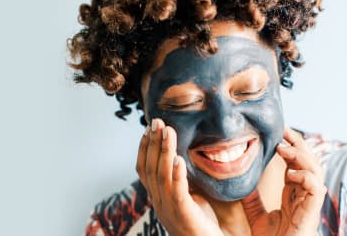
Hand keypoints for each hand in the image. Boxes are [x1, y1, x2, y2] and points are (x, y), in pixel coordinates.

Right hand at [136, 118, 223, 235]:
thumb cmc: (202, 226)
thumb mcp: (188, 198)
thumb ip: (181, 182)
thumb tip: (181, 158)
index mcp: (158, 198)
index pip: (144, 170)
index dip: (144, 148)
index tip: (149, 129)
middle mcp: (159, 203)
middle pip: (150, 168)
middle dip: (153, 143)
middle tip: (157, 122)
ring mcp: (169, 210)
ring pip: (161, 176)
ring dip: (164, 151)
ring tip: (168, 132)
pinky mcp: (184, 216)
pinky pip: (177, 193)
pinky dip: (177, 175)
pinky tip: (179, 158)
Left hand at [241, 127, 325, 235]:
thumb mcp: (257, 215)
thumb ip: (251, 199)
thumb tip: (240, 182)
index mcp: (294, 193)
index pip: (297, 163)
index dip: (291, 146)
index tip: (278, 132)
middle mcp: (304, 195)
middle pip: (310, 162)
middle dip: (299, 144)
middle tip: (283, 131)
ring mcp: (309, 203)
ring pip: (316, 171)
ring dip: (301, 156)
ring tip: (283, 149)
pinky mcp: (310, 213)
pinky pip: (315, 189)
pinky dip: (306, 177)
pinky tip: (291, 173)